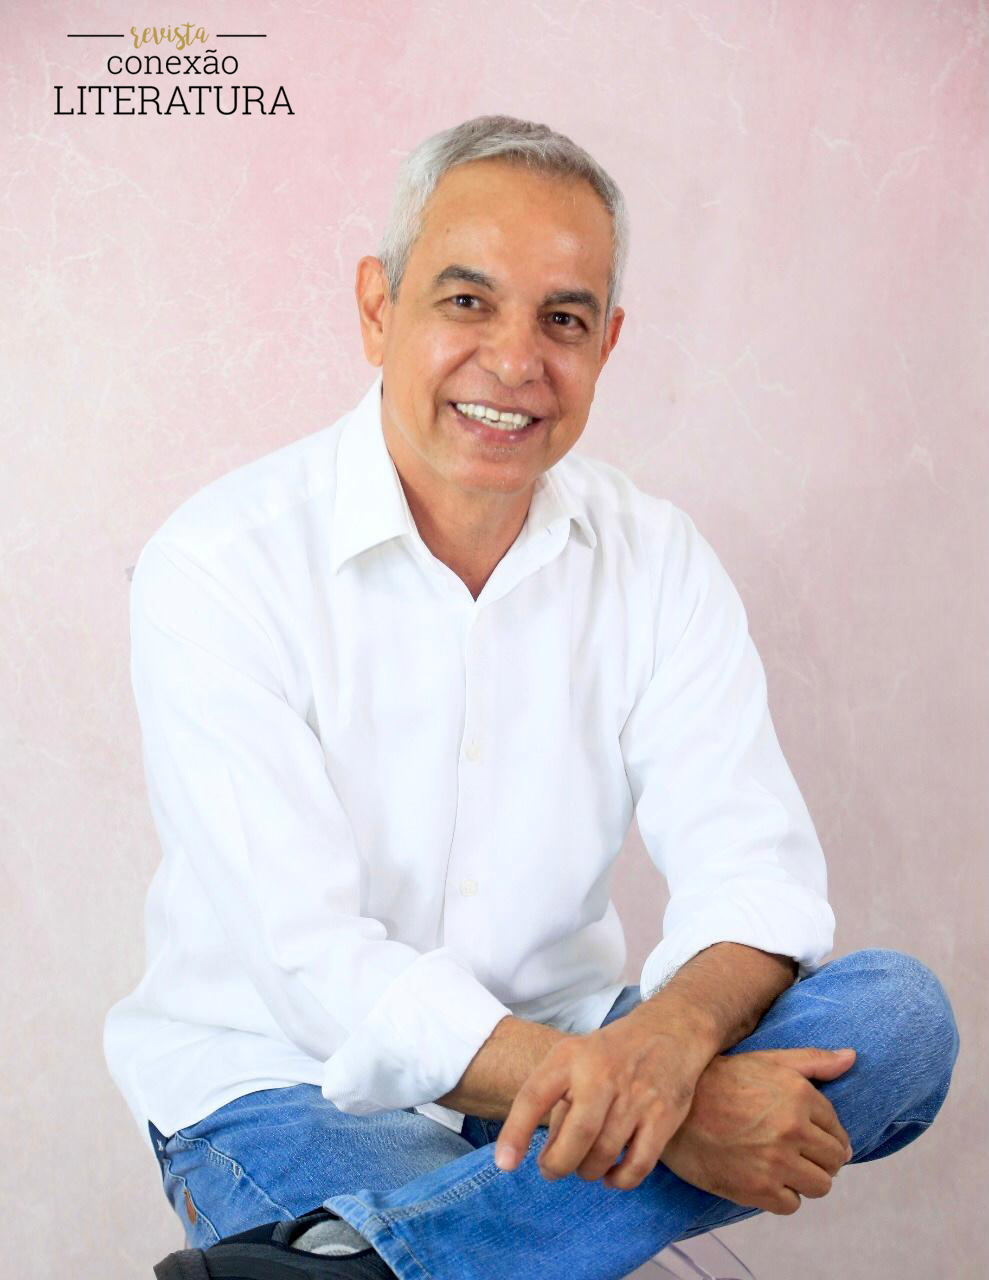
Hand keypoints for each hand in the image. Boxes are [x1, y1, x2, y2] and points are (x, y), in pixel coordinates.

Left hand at [494, 1018, 709, 1189]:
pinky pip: (638, 1164)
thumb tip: (543, 1158)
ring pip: (605, 1154)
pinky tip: (611, 1175)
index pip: (534, 1095)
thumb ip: (557, 1105)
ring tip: (583, 1166)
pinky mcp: (663, 1114)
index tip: (505, 1164)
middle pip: (576, 1136)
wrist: (669, 1031)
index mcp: (570, 1057)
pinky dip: (620, 1180)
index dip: (516, 1132)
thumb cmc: (609, 1054)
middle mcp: (602, 1074)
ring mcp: (636, 1095)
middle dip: (558, 1165)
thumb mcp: (574, 1061)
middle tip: (551, 1169)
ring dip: (588, 1171)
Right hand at [660, 1046, 856, 1215]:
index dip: (825, 1135)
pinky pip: (792, 1204)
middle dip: (820, 1159)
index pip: (838, 1130)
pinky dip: (782, 1195)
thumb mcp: (767, 1061)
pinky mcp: (758, 1189)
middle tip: (795, 1152)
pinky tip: (764, 1177)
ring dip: (805, 1179)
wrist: (673, 1110)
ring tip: (783, 1166)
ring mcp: (776, 1162)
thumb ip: (813, 1061)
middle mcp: (793, 1130)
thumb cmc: (721, 1080)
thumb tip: (852, 1057)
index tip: (806, 1136)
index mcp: (800, 1096)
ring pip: (820, 1186)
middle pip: (834, 1161)